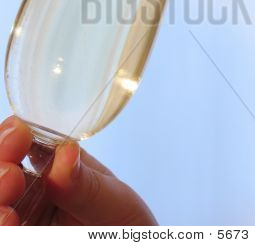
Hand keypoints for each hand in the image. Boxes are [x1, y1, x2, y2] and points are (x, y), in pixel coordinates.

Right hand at [0, 116, 157, 225]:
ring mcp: (29, 220)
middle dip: (0, 166)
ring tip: (9, 213)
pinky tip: (10, 226)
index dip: (13, 135)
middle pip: (3, 171)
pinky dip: (3, 228)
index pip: (22, 144)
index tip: (18, 134)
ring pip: (0, 204)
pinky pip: (6, 234)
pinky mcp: (28, 239)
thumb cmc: (128, 226)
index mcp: (56, 169)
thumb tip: (66, 153)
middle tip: (11, 176)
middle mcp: (34, 194)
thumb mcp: (114, 200)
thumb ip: (86, 183)